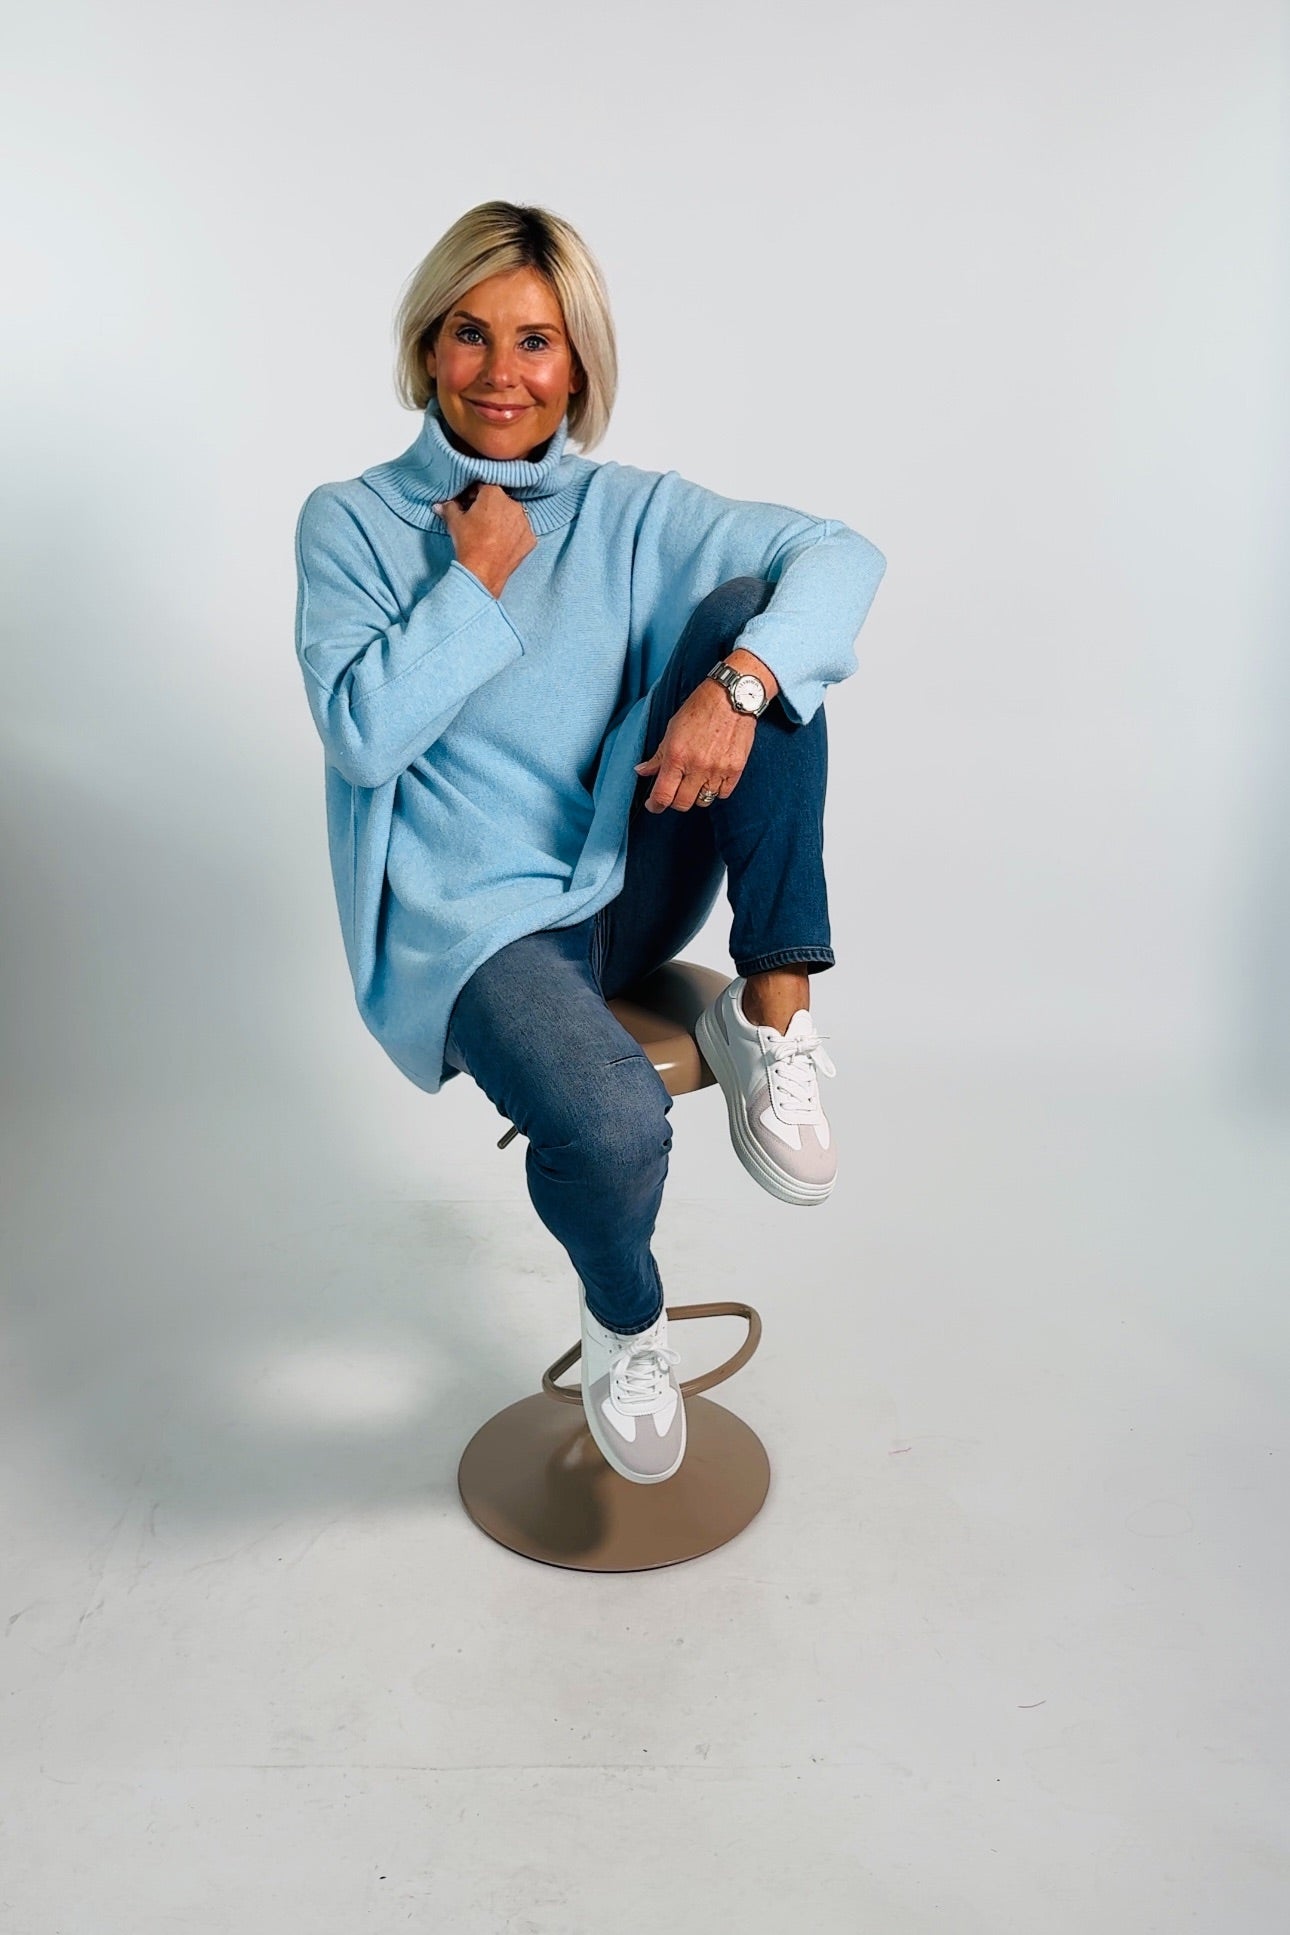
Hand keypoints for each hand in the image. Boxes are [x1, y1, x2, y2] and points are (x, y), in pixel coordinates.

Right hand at [434, 482, 536, 597]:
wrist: (482, 572)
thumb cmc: (468, 544)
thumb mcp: (454, 522)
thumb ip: (449, 507)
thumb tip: (440, 504)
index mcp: (494, 494)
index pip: (484, 487)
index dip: (474, 495)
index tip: (469, 505)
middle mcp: (513, 504)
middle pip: (500, 500)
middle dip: (491, 507)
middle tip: (480, 521)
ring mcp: (525, 522)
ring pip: (513, 515)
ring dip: (504, 520)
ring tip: (492, 533)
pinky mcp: (531, 538)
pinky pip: (522, 531)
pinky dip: (514, 534)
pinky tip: (503, 542)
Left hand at [633, 680, 754, 811]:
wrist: (731, 697)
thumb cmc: (699, 710)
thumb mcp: (672, 730)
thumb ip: (658, 756)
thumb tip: (641, 771)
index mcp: (676, 756)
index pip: (663, 795)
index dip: (655, 805)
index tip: (654, 805)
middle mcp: (697, 766)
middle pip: (682, 803)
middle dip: (675, 802)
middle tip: (674, 793)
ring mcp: (718, 770)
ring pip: (704, 801)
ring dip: (696, 796)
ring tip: (695, 783)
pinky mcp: (736, 769)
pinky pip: (723, 794)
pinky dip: (716, 791)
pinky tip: (712, 779)